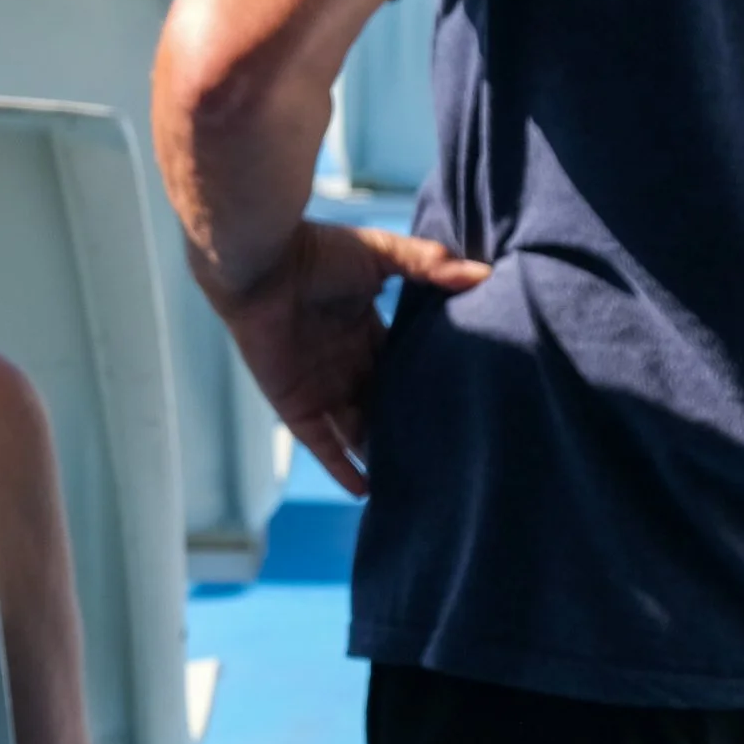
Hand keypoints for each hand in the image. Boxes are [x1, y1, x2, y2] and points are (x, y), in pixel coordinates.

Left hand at [207, 217, 488, 497]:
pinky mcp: (296, 406)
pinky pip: (323, 445)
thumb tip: (483, 273)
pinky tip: (368, 490)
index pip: (401, 368)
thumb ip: (431, 266)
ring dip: (379, 453)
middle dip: (406, 426)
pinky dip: (342, 467)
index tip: (458, 407)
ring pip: (356, 431)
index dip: (424, 387)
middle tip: (445, 453)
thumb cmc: (316, 253)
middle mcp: (344, 365)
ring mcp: (320, 388)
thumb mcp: (384, 255)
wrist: (260, 263)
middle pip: (381, 405)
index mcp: (365, 332)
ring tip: (416, 480)